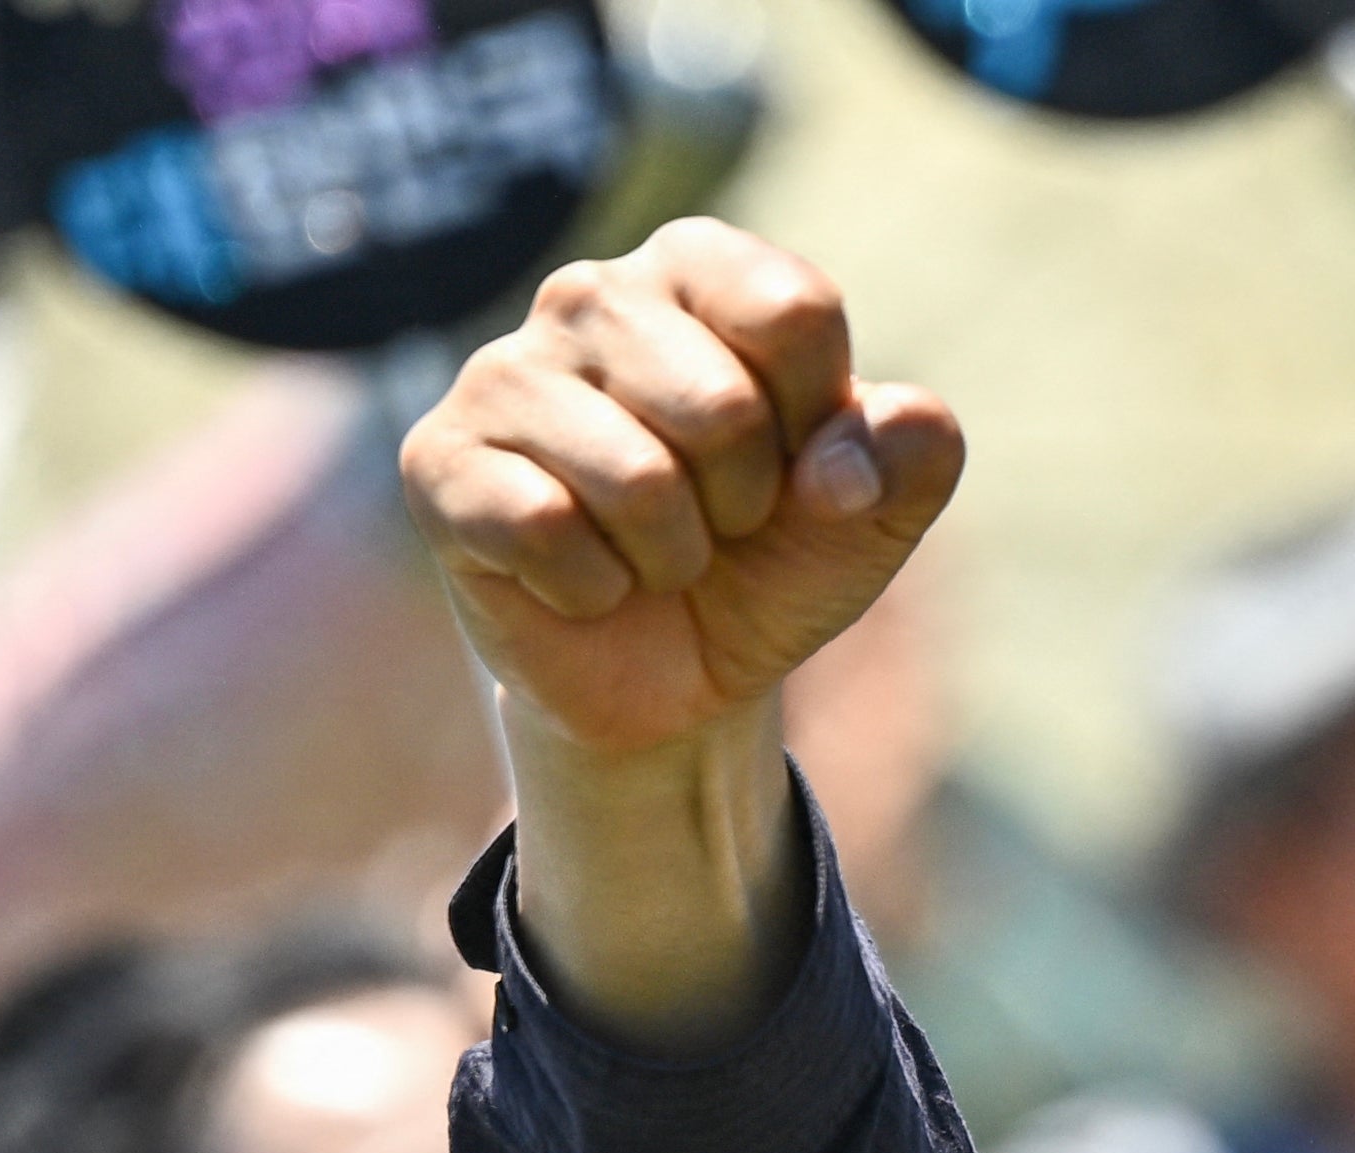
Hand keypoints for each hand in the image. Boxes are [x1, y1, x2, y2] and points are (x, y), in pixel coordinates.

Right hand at [401, 221, 961, 773]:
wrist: (674, 681)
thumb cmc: (768, 563)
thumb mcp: (873, 513)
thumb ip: (914, 453)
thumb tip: (846, 462)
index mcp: (698, 269)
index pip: (796, 312)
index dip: (822, 427)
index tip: (798, 467)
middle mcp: (590, 294)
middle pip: (723, 405)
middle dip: (744, 505)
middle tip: (714, 525)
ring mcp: (503, 372)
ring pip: (636, 478)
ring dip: (672, 557)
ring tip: (652, 555)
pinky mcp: (439, 460)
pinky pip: (544, 530)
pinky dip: (593, 589)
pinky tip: (582, 581)